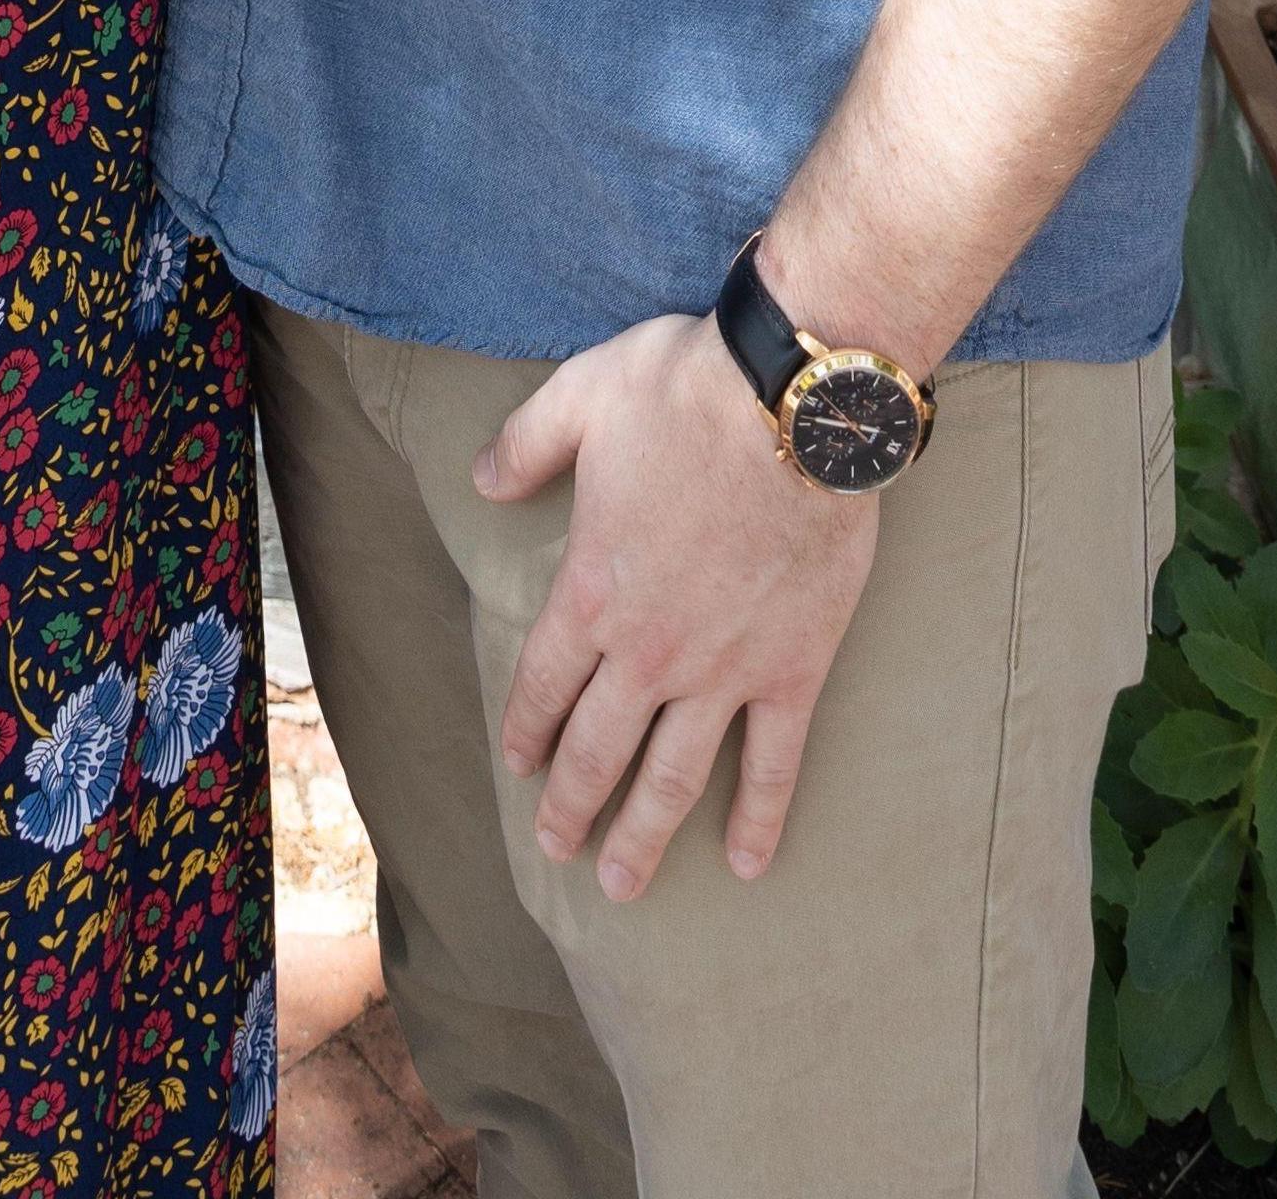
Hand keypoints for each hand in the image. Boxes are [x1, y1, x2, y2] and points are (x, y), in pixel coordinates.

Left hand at [479, 311, 876, 899]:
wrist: (796, 406)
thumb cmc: (685, 392)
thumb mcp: (581, 397)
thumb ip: (526, 445)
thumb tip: (481, 480)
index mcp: (592, 591)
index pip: (544, 683)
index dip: (526, 730)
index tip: (518, 767)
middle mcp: (649, 650)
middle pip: (598, 748)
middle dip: (571, 804)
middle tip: (555, 850)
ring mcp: (723, 671)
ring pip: (674, 775)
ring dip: (643, 835)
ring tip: (620, 884)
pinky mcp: (792, 671)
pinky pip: (773, 762)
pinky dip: (760, 818)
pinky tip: (748, 864)